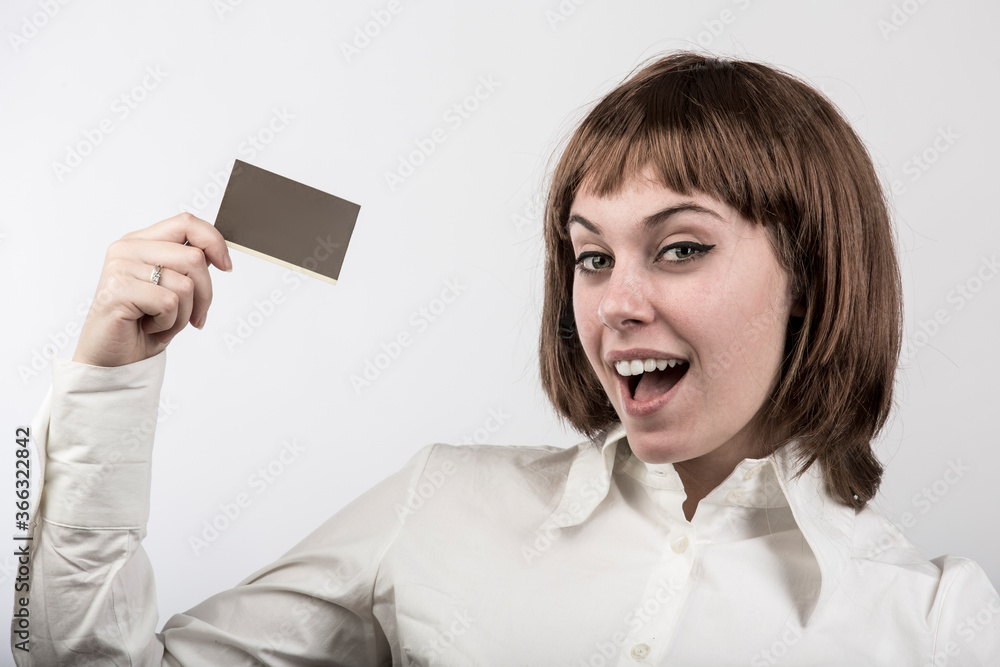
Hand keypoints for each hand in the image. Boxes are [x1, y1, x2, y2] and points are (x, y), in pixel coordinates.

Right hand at [72, 213, 231, 366]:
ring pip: (185, 284)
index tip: (226, 267)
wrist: (113, 358)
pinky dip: (169, 323)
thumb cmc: (144, 324)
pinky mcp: (117, 290)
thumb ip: (188, 266)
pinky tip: (151, 327)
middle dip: (204, 294)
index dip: (214, 242)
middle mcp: (127, 249)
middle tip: (194, 317)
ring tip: (163, 323)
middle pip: (194, 257)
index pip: (186, 223)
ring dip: (184, 314)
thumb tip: (218, 254)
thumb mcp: (174, 289)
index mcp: (141, 242)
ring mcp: (119, 268)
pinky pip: (168, 303)